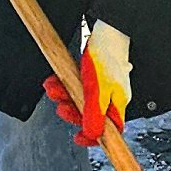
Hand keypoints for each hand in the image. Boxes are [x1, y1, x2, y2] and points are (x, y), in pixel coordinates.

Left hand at [44, 20, 131, 145]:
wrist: (107, 32)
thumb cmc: (106, 58)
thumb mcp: (98, 90)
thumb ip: (94, 113)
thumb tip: (92, 136)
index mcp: (117, 104)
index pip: (110, 130)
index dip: (94, 137)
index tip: (78, 138)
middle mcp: (111, 97)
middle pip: (90, 115)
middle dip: (71, 111)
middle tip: (60, 106)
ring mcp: (102, 87)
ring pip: (80, 100)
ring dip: (63, 96)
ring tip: (52, 89)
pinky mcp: (93, 76)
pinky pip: (77, 86)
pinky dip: (64, 85)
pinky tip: (55, 81)